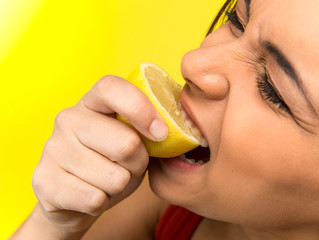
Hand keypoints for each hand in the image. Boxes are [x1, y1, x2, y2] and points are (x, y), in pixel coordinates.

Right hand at [32, 75, 167, 236]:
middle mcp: (68, 119)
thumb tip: (171, 129)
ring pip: (115, 177)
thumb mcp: (134, 141)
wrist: (76, 196)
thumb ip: (149, 129)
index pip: (113, 88)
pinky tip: (92, 194)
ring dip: (120, 185)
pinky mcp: (44, 180)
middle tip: (128, 165)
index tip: (160, 133)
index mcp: (92, 102)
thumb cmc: (113, 162)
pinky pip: (95, 199)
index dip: (142, 109)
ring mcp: (52, 148)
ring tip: (107, 179)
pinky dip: (102, 203)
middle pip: (126, 143)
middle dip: (138, 163)